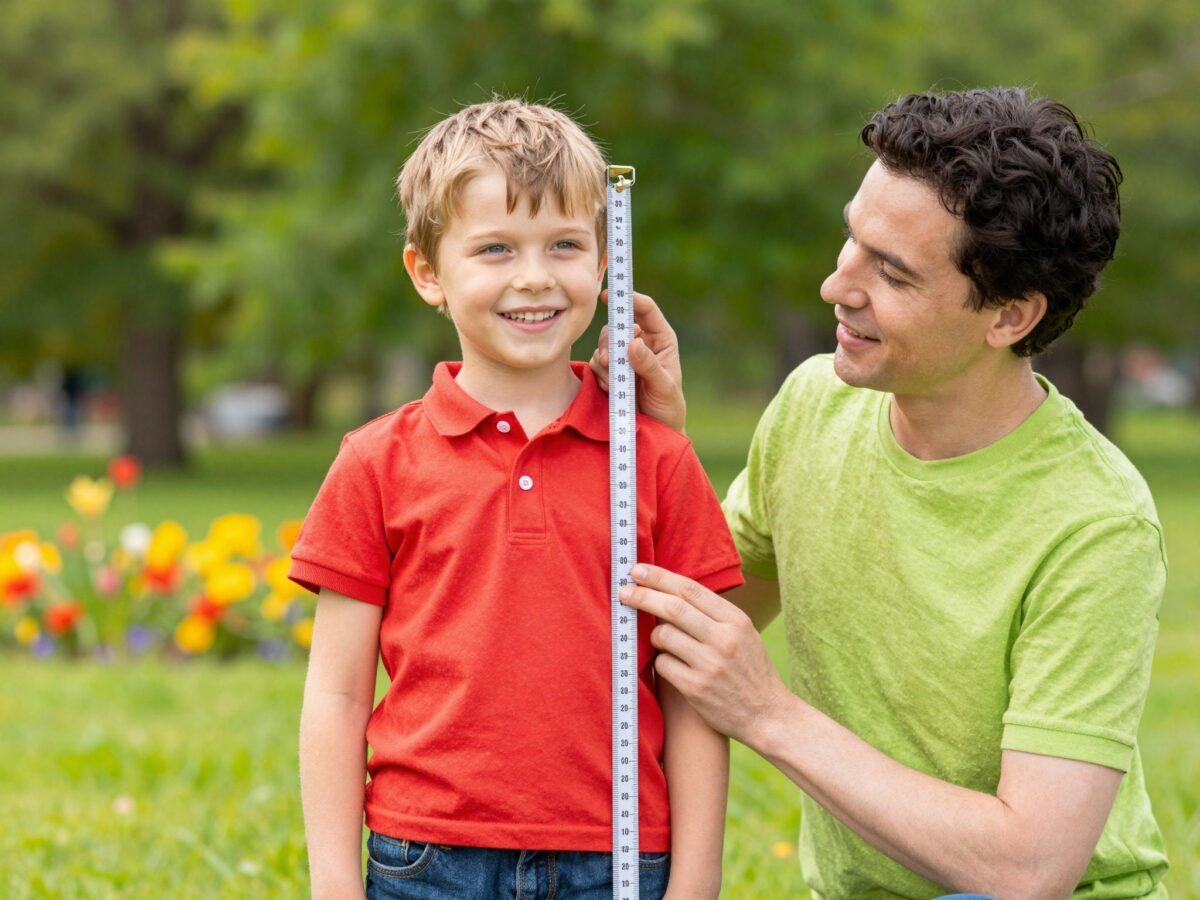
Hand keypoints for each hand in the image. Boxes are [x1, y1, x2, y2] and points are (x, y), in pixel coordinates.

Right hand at [589, 290, 686, 432]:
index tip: (610, 296)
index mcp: (660, 339)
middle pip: (617, 326)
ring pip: (603, 344)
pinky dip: (599, 374)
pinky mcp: (609, 371)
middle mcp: (640, 343)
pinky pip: (595, 363)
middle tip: (609, 359)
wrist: (654, 432)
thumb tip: (633, 342)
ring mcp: (623, 357)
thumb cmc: (668, 406)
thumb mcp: (664, 386)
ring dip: (604, 361)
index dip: (628, 299)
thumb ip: (649, 365)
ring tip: (614, 382)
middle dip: (610, 340)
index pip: (645, 310)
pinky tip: (610, 388)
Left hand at [619, 564, 792, 744]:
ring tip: (662, 642)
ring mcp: (710, 665)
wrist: (767, 716)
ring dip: (655, 636)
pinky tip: (671, 666)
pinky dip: (661, 661)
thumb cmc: (750, 671)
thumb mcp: (744, 634)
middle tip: (624, 591)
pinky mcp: (696, 689)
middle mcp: (724, 640)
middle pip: (672, 608)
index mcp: (736, 621)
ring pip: (663, 635)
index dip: (660, 577)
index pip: (690, 589)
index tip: (639, 570)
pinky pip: (662, 664)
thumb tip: (671, 591)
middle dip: (643, 596)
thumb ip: (714, 614)